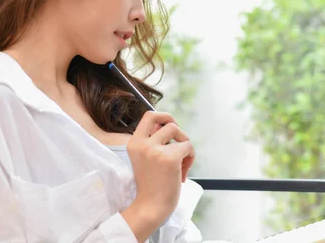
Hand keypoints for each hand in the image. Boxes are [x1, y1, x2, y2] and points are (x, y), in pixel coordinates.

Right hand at [123, 111, 194, 237]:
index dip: (163, 116)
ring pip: (179, 133)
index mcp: (134, 143)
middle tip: (181, 145)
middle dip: (179, 131)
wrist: (150, 208)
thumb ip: (153, 142)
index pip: (149, 116)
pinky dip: (190, 158)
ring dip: (185, 147)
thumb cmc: (151, 186)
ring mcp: (155, 150)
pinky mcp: (170, 157)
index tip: (170, 124)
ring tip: (181, 165)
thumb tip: (170, 125)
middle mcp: (142, 144)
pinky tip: (182, 173)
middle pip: (168, 122)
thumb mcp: (145, 159)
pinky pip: (188, 147)